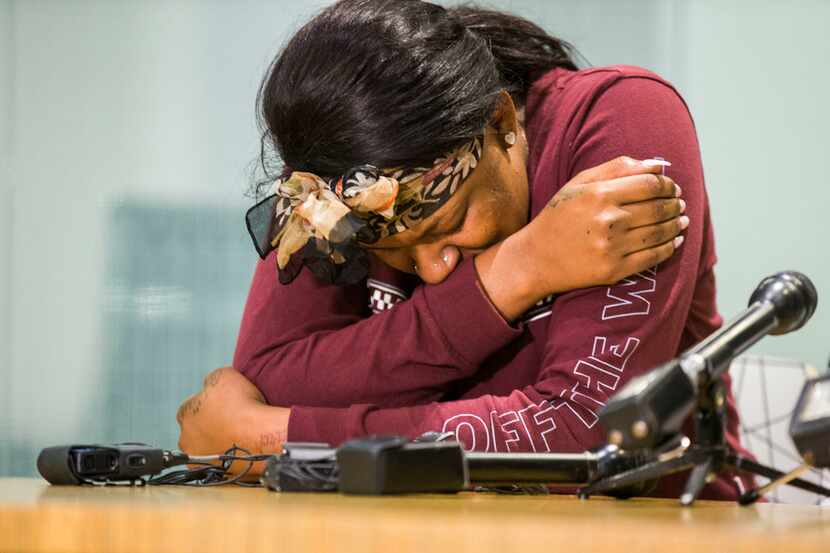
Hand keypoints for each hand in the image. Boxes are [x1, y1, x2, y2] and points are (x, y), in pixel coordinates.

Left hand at [176, 367, 289, 474]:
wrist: (260, 436)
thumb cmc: (243, 405)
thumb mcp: (224, 375)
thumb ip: (211, 380)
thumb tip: (209, 386)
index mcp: (185, 412)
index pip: (193, 405)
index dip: (211, 404)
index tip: (226, 405)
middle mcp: (184, 437)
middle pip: (196, 428)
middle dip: (210, 424)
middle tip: (232, 420)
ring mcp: (196, 458)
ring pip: (204, 446)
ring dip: (215, 441)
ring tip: (236, 436)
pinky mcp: (212, 472)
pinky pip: (216, 461)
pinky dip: (224, 456)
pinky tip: (238, 449)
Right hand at [521, 156, 684, 293]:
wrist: (536, 259)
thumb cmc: (558, 216)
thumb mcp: (579, 184)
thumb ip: (617, 168)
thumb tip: (658, 165)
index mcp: (599, 194)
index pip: (650, 184)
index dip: (667, 184)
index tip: (672, 186)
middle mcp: (608, 220)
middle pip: (658, 208)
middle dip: (675, 204)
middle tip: (680, 203)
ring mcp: (612, 247)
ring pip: (660, 232)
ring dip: (677, 224)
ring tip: (682, 220)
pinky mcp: (614, 270)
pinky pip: (653, 257)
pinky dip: (670, 247)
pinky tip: (676, 240)